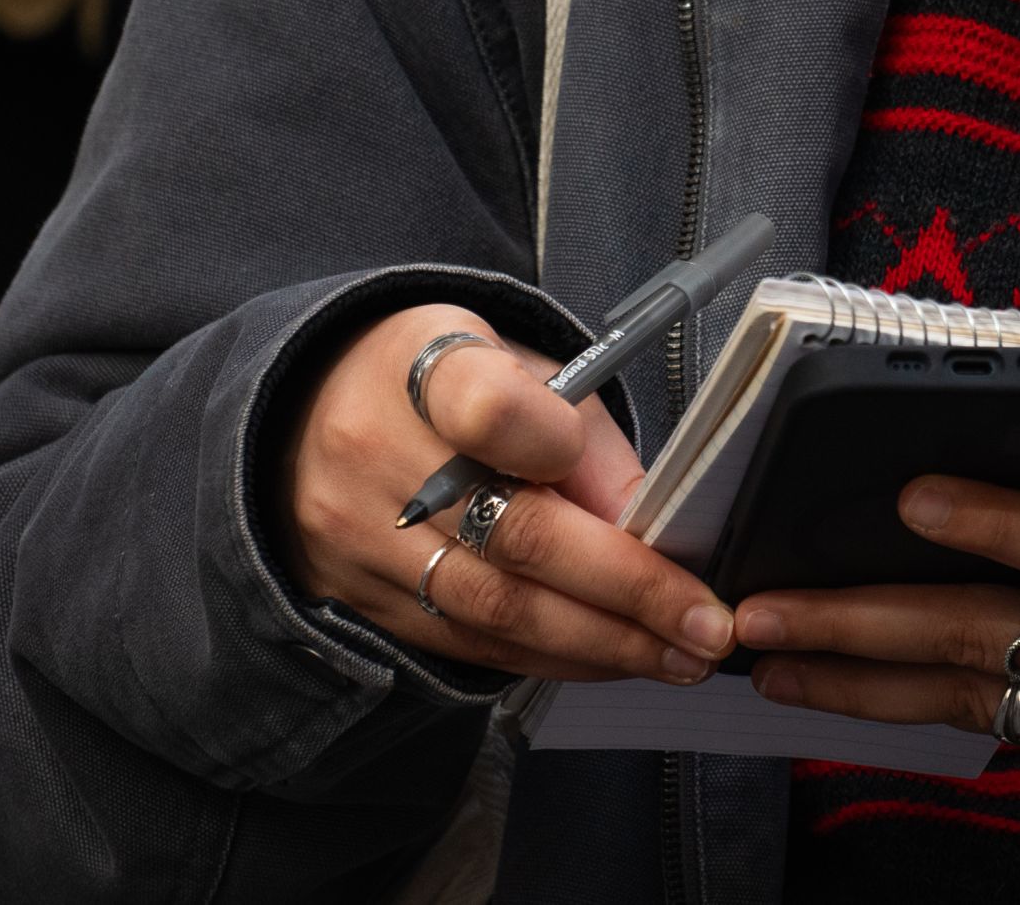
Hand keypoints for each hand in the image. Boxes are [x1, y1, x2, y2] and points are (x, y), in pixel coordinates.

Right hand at [279, 304, 735, 685]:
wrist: (313, 408)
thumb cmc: (441, 381)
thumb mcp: (514, 363)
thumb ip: (585, 438)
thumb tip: (651, 529)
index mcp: (422, 366)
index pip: (489, 409)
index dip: (564, 452)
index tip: (639, 495)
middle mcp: (377, 454)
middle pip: (514, 536)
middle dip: (627, 593)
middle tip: (706, 626)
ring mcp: (360, 536)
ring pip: (495, 609)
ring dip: (600, 644)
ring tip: (677, 655)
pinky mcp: (360, 599)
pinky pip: (467, 643)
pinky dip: (549, 657)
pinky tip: (607, 658)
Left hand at [733, 478, 1019, 748]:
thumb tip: (1007, 407)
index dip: (999, 521)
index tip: (915, 496)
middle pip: (983, 632)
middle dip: (863, 621)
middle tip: (768, 606)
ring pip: (959, 693)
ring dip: (852, 676)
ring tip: (765, 654)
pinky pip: (972, 722)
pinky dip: (891, 702)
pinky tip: (824, 685)